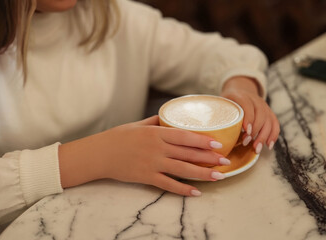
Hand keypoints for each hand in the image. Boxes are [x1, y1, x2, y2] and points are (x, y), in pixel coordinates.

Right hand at [59, 116, 229, 196]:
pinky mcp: (146, 177)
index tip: (217, 143)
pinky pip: (168, 184)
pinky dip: (182, 189)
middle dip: (209, 157)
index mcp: (156, 133)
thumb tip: (170, 118)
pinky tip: (196, 192)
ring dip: (202, 174)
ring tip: (219, 176)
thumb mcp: (138, 125)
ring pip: (182, 169)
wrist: (99, 153)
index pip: (184, 136)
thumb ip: (156, 122)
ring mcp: (152, 163)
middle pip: (188, 153)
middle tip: (225, 161)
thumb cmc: (118, 137)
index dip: (202, 140)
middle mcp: (157, 148)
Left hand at [220, 76, 279, 152]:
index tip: (246, 131)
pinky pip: (275, 124)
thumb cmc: (227, 101)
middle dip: (255, 131)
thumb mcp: (221, 103)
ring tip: (256, 149)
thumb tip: (212, 133)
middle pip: (261, 115)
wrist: (240, 89)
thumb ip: (218, 114)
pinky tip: (268, 146)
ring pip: (269, 121)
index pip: (248, 105)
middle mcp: (255, 100)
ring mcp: (264, 106)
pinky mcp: (269, 113)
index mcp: (241, 96)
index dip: (249, 118)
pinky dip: (273, 135)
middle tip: (246, 143)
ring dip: (264, 136)